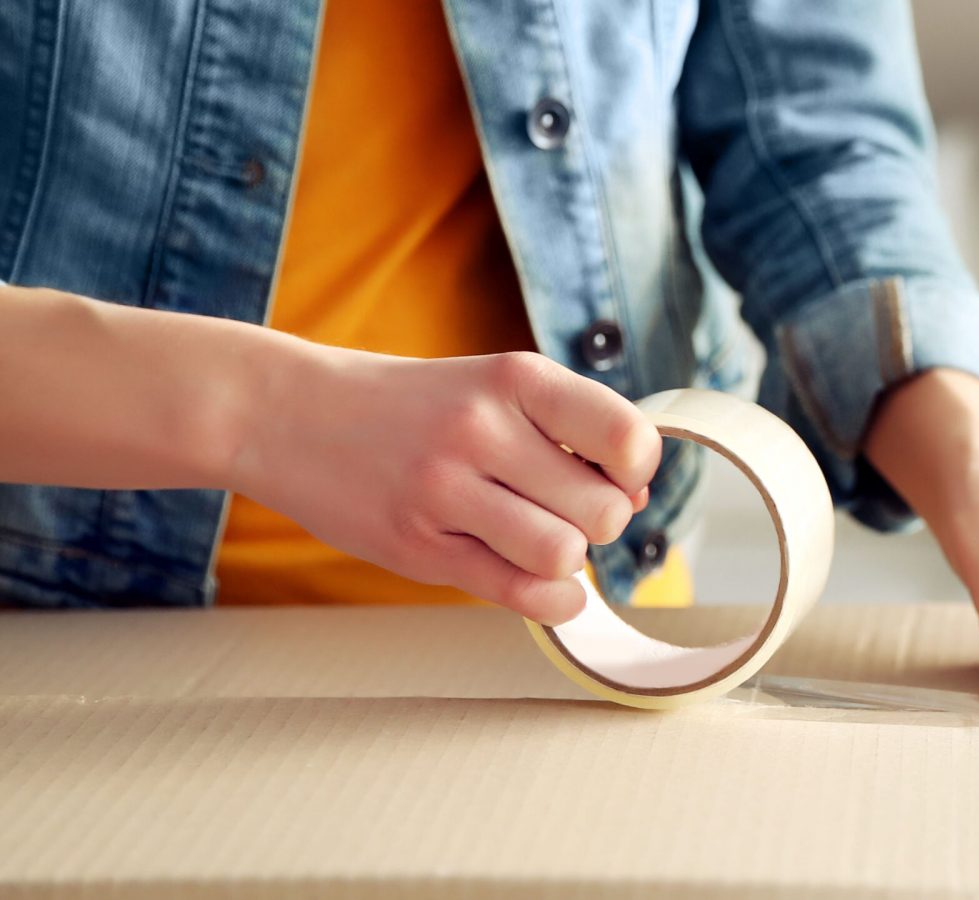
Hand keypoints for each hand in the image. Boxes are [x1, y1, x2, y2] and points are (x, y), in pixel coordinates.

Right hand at [231, 346, 659, 621]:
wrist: (288, 413)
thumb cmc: (412, 406)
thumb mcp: (490, 387)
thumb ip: (566, 432)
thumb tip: (638, 499)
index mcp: (515, 377)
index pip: (627, 438)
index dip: (637, 470)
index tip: (613, 472)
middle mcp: (482, 428)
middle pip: (604, 511)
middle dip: (601, 521)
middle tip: (564, 509)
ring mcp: (444, 489)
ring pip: (564, 554)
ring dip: (565, 558)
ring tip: (535, 536)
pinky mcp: (417, 547)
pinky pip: (520, 594)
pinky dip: (550, 600)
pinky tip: (539, 581)